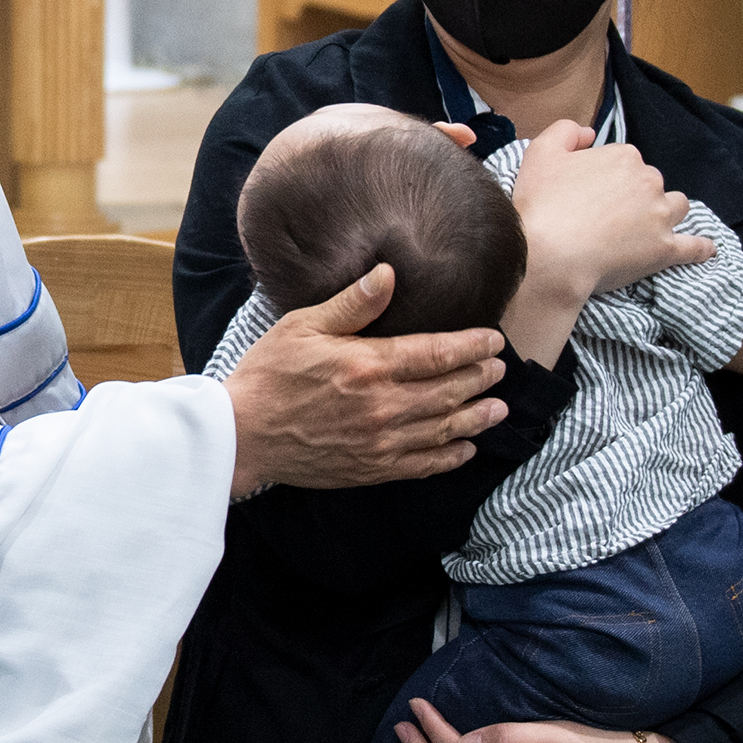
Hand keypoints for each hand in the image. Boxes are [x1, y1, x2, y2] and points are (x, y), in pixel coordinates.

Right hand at [225, 266, 507, 495]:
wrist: (242, 435)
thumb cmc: (268, 374)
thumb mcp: (304, 326)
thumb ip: (352, 303)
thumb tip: (389, 273)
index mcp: (368, 365)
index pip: (436, 353)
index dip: (471, 347)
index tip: (493, 340)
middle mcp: (382, 406)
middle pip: (448, 391)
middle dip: (480, 379)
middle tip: (500, 370)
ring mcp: (379, 442)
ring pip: (443, 429)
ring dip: (475, 418)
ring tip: (498, 409)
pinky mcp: (370, 469)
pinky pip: (422, 465)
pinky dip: (449, 457)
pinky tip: (465, 449)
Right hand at [503, 121, 716, 366]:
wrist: (548, 255)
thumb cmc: (541, 204)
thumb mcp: (540, 152)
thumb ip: (565, 132)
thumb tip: (589, 134)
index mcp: (623, 156)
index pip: (624, 161)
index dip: (606, 178)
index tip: (589, 196)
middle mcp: (649, 180)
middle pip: (651, 183)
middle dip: (635, 195)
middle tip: (606, 217)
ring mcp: (660, 216)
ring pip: (676, 207)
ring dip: (666, 213)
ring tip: (648, 228)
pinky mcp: (665, 250)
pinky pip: (694, 247)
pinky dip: (700, 248)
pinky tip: (706, 249)